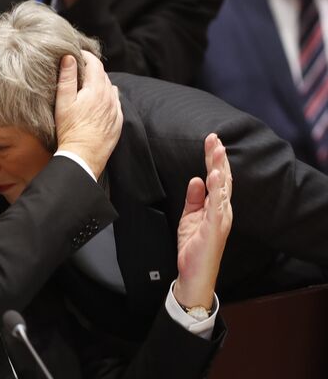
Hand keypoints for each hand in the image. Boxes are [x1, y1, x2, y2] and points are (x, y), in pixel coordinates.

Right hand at [55, 51, 121, 178]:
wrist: (82, 157)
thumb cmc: (70, 130)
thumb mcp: (63, 102)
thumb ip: (66, 78)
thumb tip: (69, 57)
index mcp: (96, 89)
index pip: (95, 63)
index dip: (86, 55)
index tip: (77, 54)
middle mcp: (110, 97)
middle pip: (103, 75)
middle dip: (92, 69)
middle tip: (79, 70)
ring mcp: (116, 110)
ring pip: (110, 89)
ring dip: (101, 84)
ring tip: (88, 88)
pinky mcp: (118, 122)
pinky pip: (116, 103)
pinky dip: (108, 98)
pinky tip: (98, 104)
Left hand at [173, 134, 232, 309]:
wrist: (193, 274)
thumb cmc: (194, 246)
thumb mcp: (190, 217)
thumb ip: (195, 198)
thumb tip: (196, 178)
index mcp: (217, 206)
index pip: (218, 178)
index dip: (215, 159)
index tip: (211, 141)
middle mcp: (222, 210)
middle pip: (223, 179)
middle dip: (219, 158)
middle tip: (214, 139)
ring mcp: (220, 219)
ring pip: (222, 189)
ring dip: (219, 168)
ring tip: (216, 151)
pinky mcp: (214, 229)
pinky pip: (216, 206)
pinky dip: (216, 191)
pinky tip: (213, 177)